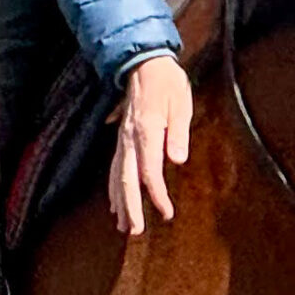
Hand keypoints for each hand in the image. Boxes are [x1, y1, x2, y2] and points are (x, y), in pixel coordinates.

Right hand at [108, 54, 192, 237]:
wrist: (144, 63)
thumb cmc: (167, 83)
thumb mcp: (181, 103)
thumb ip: (179, 133)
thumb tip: (177, 160)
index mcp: (147, 130)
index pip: (149, 170)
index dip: (157, 194)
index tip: (166, 212)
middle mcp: (129, 139)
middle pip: (126, 180)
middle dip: (130, 207)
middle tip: (134, 231)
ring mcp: (122, 140)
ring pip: (116, 177)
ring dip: (119, 202)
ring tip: (124, 226)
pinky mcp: (120, 140)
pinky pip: (113, 169)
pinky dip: (113, 189)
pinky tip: (115, 204)